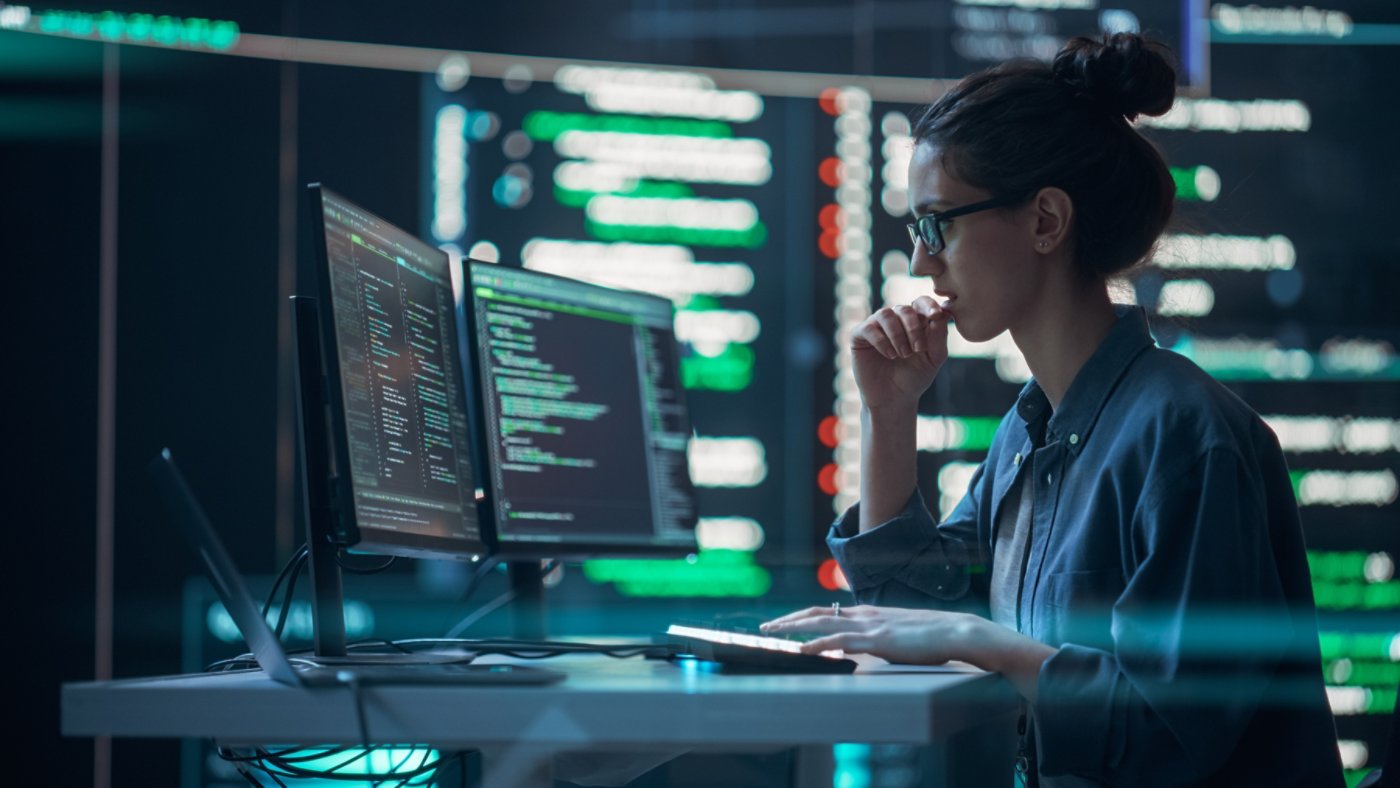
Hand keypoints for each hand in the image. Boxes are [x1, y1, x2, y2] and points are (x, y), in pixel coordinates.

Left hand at [760, 605, 984, 665]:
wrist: (956, 632)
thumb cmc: (930, 637)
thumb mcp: (895, 635)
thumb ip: (876, 639)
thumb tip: (860, 649)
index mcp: (867, 613)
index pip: (825, 611)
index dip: (801, 616)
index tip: (782, 623)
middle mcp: (863, 615)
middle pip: (815, 613)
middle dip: (787, 620)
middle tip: (764, 627)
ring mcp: (870, 626)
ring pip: (822, 622)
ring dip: (793, 627)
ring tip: (772, 634)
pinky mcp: (878, 640)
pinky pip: (841, 641)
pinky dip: (818, 644)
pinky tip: (804, 650)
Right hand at [852, 296, 950, 410]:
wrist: (893, 399)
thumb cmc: (915, 377)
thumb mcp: (934, 358)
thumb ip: (939, 336)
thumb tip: (942, 313)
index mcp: (915, 321)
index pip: (921, 302)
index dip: (929, 305)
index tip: (936, 315)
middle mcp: (895, 320)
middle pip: (904, 309)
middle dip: (913, 328)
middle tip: (917, 350)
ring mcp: (876, 326)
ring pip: (886, 314)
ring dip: (897, 335)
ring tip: (902, 355)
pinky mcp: (859, 336)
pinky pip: (869, 328)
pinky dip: (881, 341)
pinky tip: (889, 355)